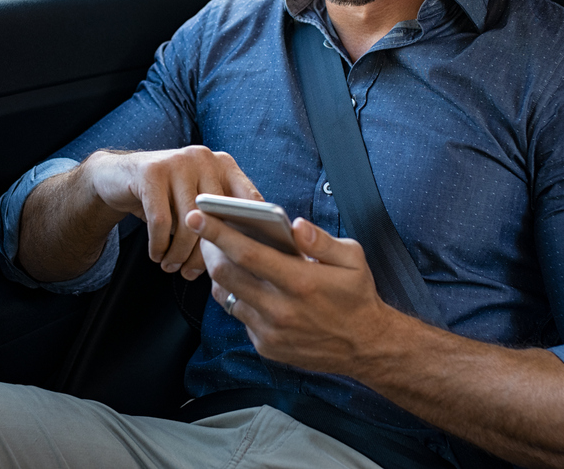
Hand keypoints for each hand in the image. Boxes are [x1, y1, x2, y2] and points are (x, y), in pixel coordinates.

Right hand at [83, 146, 261, 279]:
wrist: (118, 176)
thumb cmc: (166, 198)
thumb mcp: (195, 202)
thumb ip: (219, 218)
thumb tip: (239, 256)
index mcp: (224, 164)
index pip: (250, 200)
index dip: (249, 232)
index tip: (241, 260)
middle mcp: (204, 158)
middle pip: (216, 216)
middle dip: (205, 253)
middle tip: (193, 274)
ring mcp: (178, 161)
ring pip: (188, 222)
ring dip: (179, 253)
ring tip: (172, 267)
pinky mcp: (151, 172)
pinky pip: (161, 221)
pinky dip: (159, 245)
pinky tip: (157, 256)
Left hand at [185, 210, 403, 374]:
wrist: (366, 347)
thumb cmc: (358, 296)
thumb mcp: (352, 259)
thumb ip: (321, 240)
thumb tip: (296, 225)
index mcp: (300, 282)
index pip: (247, 253)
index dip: (217, 233)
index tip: (197, 216)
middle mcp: (280, 309)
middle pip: (226, 274)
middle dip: (208, 248)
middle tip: (203, 230)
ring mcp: (270, 331)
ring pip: (227, 297)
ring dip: (221, 273)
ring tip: (221, 253)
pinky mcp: (266, 346)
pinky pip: (240, 316)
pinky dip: (238, 297)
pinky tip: (247, 284)